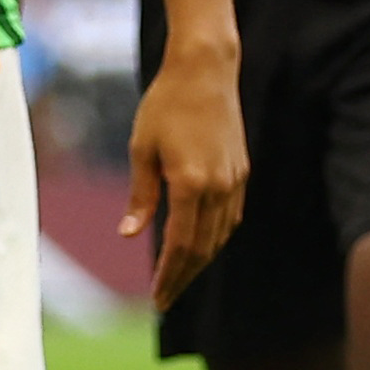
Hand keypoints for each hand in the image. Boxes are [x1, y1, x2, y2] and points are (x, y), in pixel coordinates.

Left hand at [122, 44, 247, 310]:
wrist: (205, 71)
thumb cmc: (165, 104)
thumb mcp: (142, 149)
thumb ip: (140, 196)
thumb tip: (128, 235)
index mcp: (190, 183)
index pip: (180, 244)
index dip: (169, 275)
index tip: (157, 298)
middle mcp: (218, 186)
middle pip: (203, 248)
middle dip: (183, 277)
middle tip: (165, 299)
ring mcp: (234, 180)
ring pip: (220, 236)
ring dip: (200, 260)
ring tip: (180, 277)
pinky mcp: (240, 171)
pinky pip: (230, 217)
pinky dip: (215, 238)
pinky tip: (201, 246)